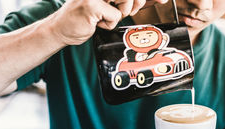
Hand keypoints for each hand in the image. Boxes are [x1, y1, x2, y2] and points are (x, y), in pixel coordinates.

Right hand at [48, 0, 167, 45]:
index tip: (163, 0)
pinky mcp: (92, 4)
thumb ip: (132, 2)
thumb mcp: (112, 7)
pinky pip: (116, 16)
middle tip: (121, 9)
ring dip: (120, 13)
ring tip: (104, 15)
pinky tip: (96, 22)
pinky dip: (109, 24)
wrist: (62, 29)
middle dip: (136, 3)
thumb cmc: (87, 17)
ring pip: (127, 1)